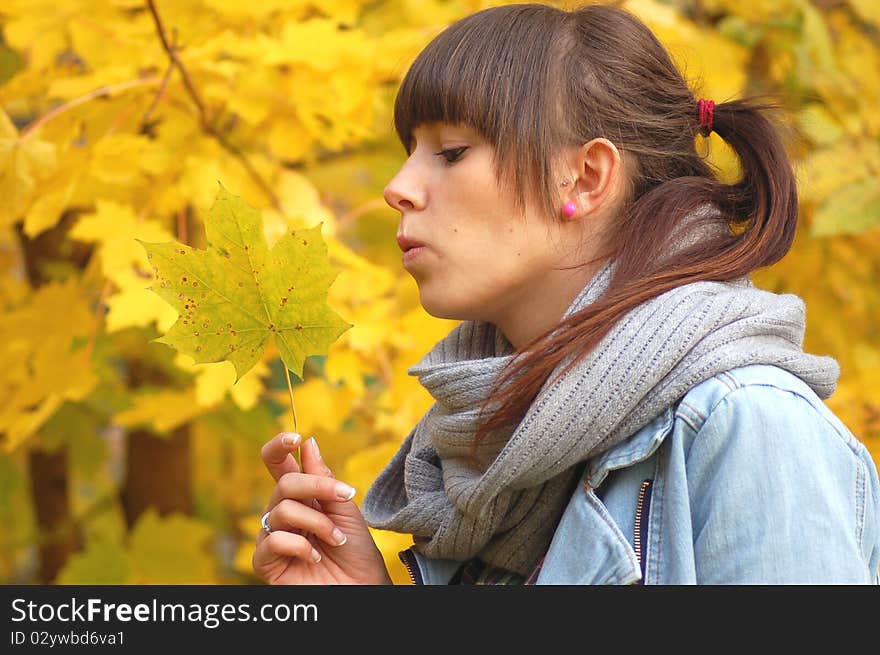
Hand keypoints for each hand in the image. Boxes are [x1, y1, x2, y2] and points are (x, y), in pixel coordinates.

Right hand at [252, 432, 392, 584]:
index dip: (279, 446)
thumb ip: (324, 478)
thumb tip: (308, 442)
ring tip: (336, 539)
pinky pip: (272, 539)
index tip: (296, 438)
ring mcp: (271, 536)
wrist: (362, 587)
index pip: (278, 464)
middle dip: (317, 486)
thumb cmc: (355, 550)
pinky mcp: (265, 562)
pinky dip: (301, 546)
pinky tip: (315, 557)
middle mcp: (281, 512)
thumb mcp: (345, 507)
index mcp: (299, 496)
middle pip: (284, 483)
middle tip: (345, 496)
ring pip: (282, 510)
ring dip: (318, 523)